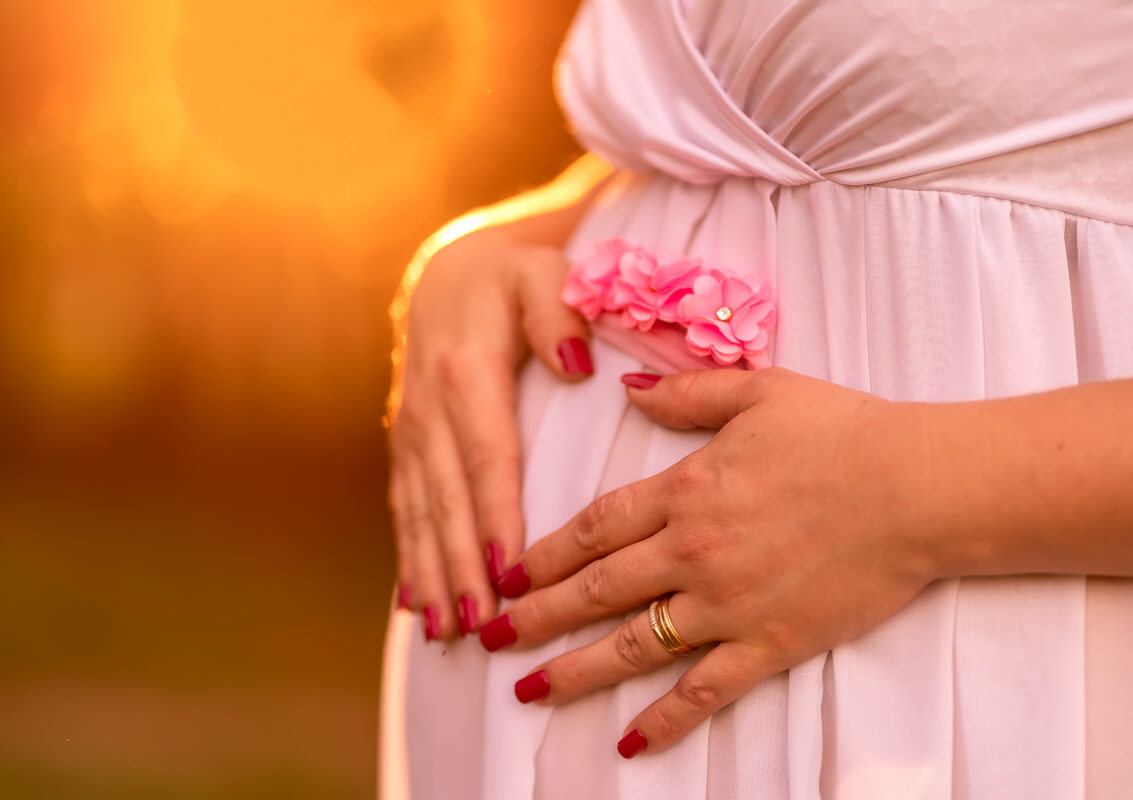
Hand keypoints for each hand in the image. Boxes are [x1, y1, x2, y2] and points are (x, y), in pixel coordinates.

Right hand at [388, 225, 593, 640]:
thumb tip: (575, 365)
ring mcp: (412, 431)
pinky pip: (404, 508)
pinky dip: (409, 558)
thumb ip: (557, 314)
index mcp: (467, 372)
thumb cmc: (511, 278)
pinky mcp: (407, 446)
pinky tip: (414, 605)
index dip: (496, 515)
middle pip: (447, 498)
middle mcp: (430, 409)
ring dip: (432, 575)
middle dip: (461, 565)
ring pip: (420, 513)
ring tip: (446, 632)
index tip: (508, 570)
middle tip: (483, 624)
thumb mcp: (541, 275)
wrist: (447, 274)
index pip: (487, 456)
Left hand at [478, 367, 936, 755]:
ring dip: (576, 672)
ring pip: (633, 646)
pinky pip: (705, 690)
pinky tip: (630, 741)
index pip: (594, 529)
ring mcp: (728, 603)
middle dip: (537, 616)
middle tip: (491, 636)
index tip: (508, 574)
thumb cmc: (843, 432)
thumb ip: (685, 393)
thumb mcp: (758, 390)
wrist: (918, 487)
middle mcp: (692, 551)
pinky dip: (666, 720)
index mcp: (685, 490)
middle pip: (596, 591)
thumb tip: (628, 391)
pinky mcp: (770, 643)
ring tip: (530, 691)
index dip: (545, 554)